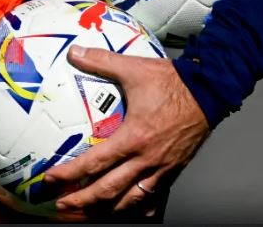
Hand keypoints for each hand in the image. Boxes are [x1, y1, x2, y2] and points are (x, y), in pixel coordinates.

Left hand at [42, 45, 210, 220]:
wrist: (211, 91)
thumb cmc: (174, 82)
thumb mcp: (134, 69)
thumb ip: (101, 61)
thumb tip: (74, 52)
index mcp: (133, 137)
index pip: (94, 163)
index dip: (70, 174)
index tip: (51, 180)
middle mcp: (146, 159)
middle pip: (108, 190)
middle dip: (82, 201)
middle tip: (62, 204)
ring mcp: (162, 168)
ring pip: (131, 200)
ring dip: (107, 208)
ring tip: (89, 212)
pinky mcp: (174, 170)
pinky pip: (155, 196)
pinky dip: (139, 206)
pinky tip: (129, 209)